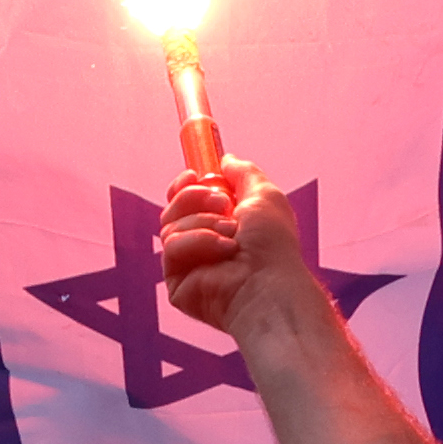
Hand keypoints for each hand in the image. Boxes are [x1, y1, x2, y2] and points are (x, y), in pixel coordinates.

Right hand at [159, 157, 311, 335]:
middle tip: (223, 206)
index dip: (184, 186)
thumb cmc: (272, 244)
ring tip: (231, 238)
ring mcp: (188, 265)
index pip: (185, 200)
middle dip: (194, 198)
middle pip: (172, 208)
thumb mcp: (264, 195)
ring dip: (204, 223)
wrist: (267, 281)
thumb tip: (226, 160)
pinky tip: (222, 254)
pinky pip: (171, 247)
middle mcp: (202, 244)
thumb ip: (244, 173)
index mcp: (220, 224)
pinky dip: (198, 243)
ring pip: (169, 226)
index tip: (193, 176)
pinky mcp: (177, 283)